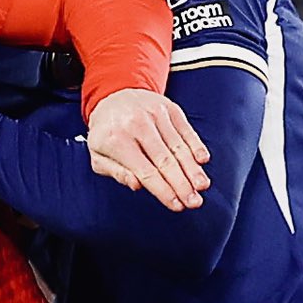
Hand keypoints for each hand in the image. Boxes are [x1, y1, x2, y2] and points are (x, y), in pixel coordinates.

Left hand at [86, 88, 209, 210]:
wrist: (113, 96)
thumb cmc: (107, 134)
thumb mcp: (99, 156)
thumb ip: (116, 172)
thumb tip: (137, 185)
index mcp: (117, 141)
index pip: (145, 172)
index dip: (163, 191)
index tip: (177, 206)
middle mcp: (138, 125)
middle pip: (165, 161)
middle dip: (182, 184)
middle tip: (195, 203)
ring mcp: (155, 115)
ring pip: (178, 147)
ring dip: (193, 169)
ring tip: (202, 186)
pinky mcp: (170, 109)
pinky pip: (186, 130)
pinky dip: (196, 145)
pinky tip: (203, 161)